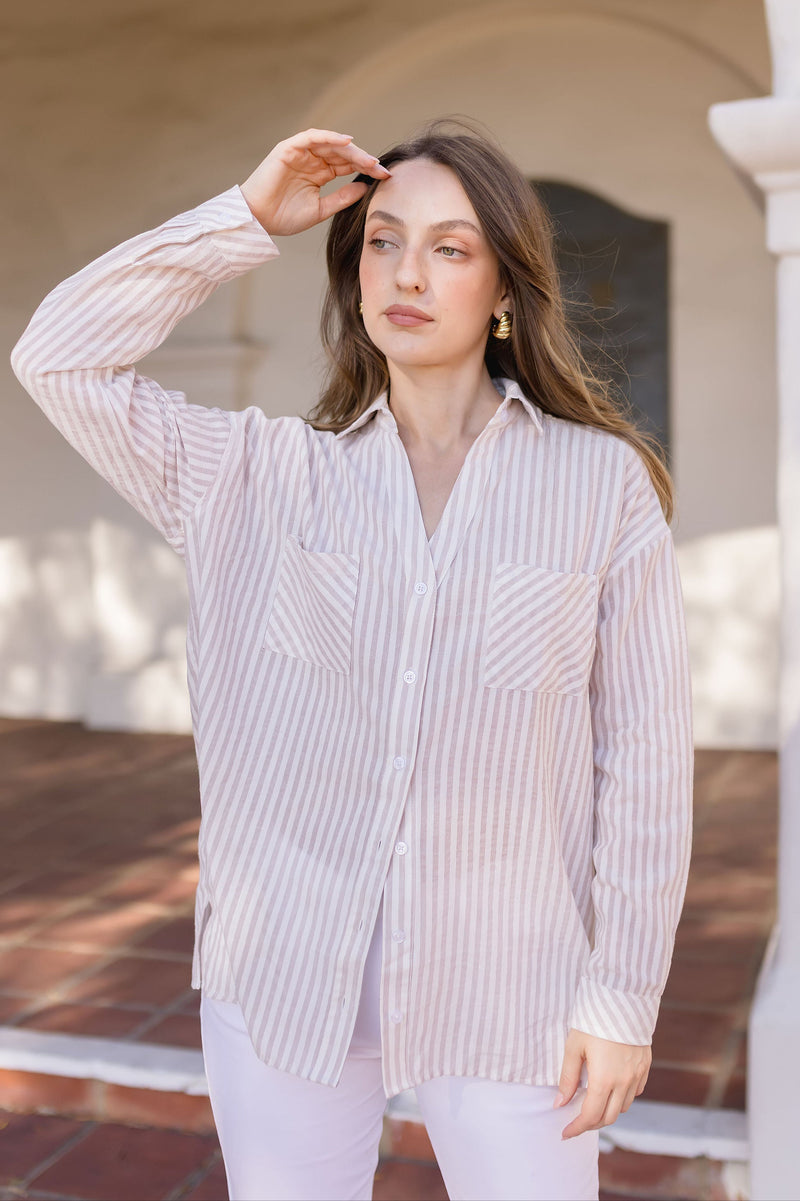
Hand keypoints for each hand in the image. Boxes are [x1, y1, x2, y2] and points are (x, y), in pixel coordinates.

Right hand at [239, 128, 390, 236]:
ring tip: (368, 159)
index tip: (385, 177)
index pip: (347, 166)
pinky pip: (312, 137)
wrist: (259, 220)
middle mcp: (311, 160)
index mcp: (319, 173)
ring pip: (331, 144)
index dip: (366, 169)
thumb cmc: (285, 217)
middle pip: (342, 153)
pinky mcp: (288, 148)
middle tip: (380, 169)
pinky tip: (346, 142)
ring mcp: (300, 152)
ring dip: (351, 150)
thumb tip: (365, 187)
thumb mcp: (321, 209)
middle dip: (363, 160)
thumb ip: (342, 197)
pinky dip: (329, 137)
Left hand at [555, 1028, 650, 1139]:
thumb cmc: (593, 1021)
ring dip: (607, 1111)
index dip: (577, 1128)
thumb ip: (567, 1078)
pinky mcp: (644, 1067)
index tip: (565, 1133)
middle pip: (608, 1117)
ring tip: (592, 1104)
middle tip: (576, 1121)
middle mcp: (623, 1082)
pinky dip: (622, 1098)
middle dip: (591, 1124)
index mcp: (604, 1079)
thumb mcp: (573, 1047)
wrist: (621, 999)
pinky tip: (611, 1089)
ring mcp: (637, 1075)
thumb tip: (560, 1103)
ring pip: (623, 1107)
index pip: (591, 1116)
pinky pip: (634, 1092)